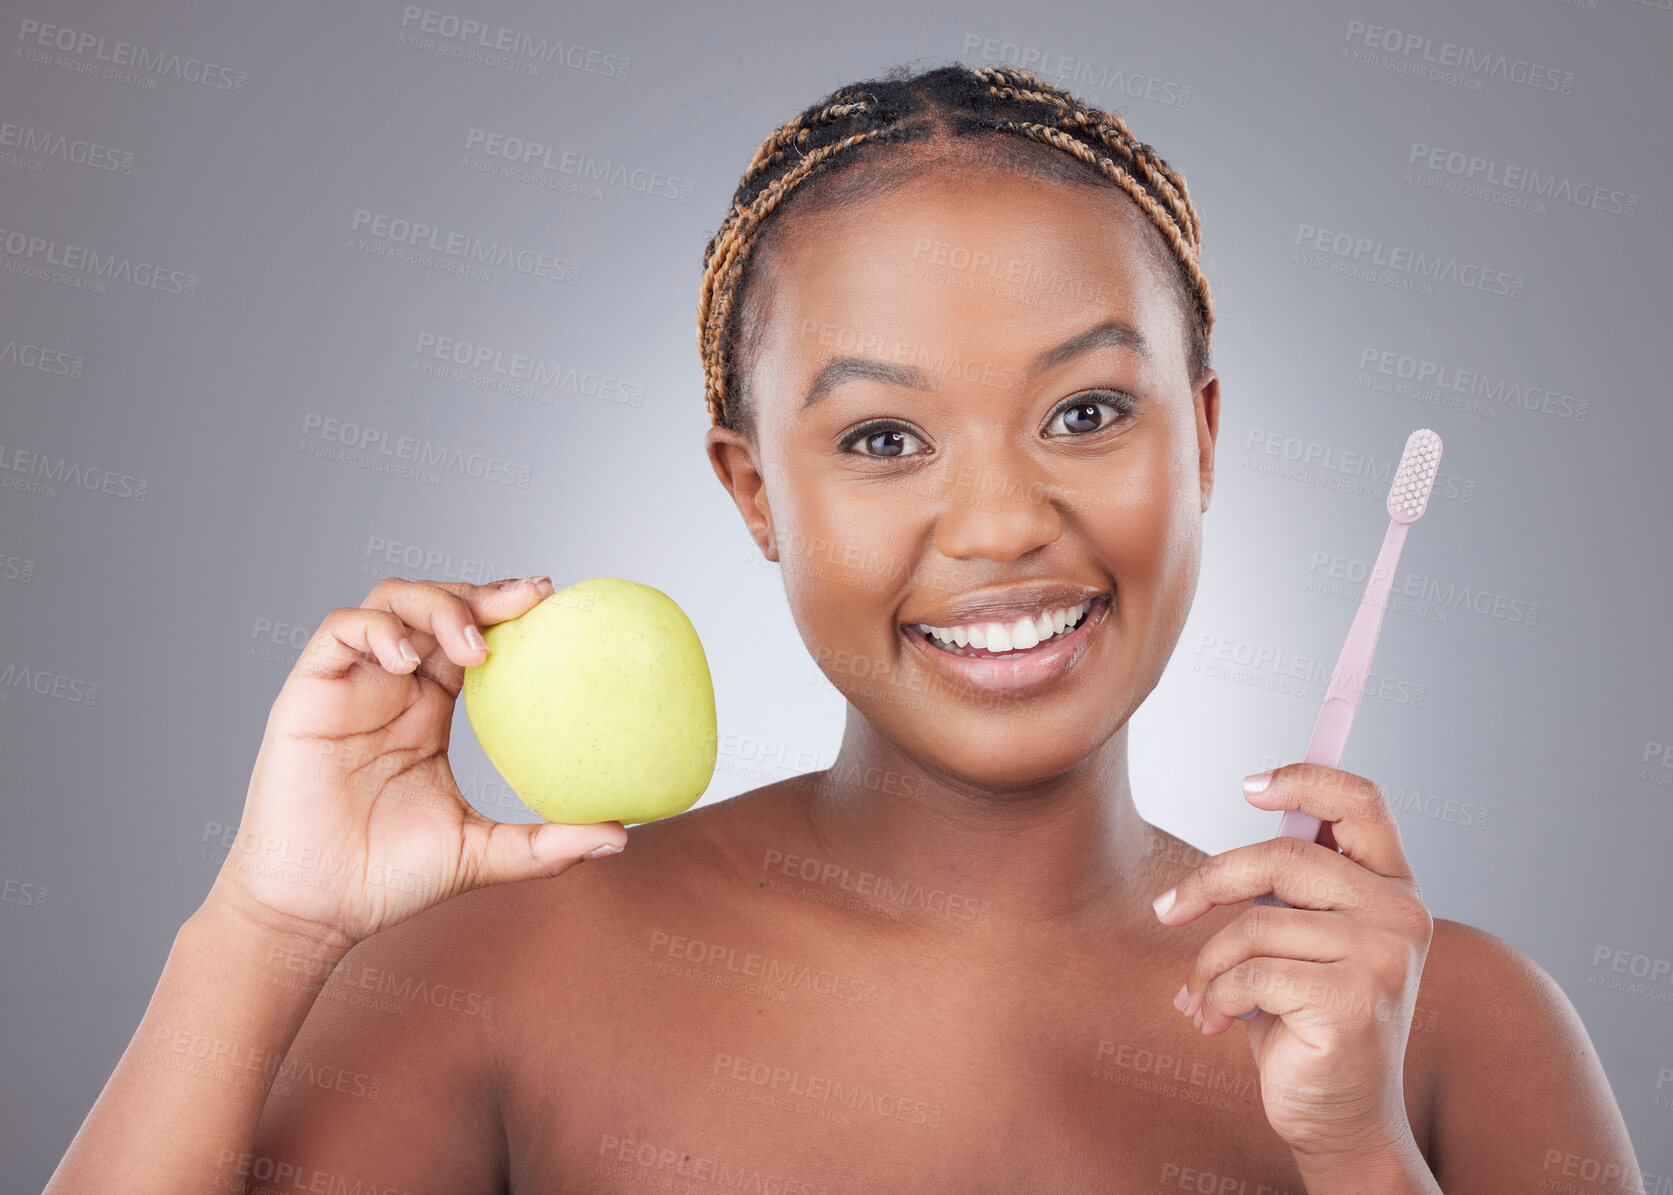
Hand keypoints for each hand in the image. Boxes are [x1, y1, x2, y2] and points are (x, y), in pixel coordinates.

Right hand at [206, 576, 628, 950]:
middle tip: (528, 601)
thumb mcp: (482, 854)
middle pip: (435, 605)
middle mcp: (392, 688)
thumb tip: (621, 836)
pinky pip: (339, 632)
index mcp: (428, 711)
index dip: (506, 611)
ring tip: (471, 644)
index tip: (554, 601)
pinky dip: (377, 630)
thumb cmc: (389, 880)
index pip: (470, 638)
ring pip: (389, 602)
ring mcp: (351, 686)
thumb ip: (547, 843)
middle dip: (481, 593)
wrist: (315, 911)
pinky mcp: (309, 692)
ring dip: (435, 604)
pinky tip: (409, 662)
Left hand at [1152, 762, 1432, 1161]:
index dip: (1305, 779)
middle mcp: (1401, 914)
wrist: (1339, 1115)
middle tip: (1167, 911)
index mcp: (1393, 886)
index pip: (1362, 801)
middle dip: (1209, 882)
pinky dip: (1218, 997)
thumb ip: (1285, 889)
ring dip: (1208, 963)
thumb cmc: (1307, 1019)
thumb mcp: (1301, 940)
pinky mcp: (1352, 1003)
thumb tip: (1223, 851)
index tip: (1249, 787)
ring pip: (1254, 923)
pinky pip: (1251, 974)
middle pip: (1282, 856)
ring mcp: (1383, 958)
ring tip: (1200, 995)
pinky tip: (1217, 1022)